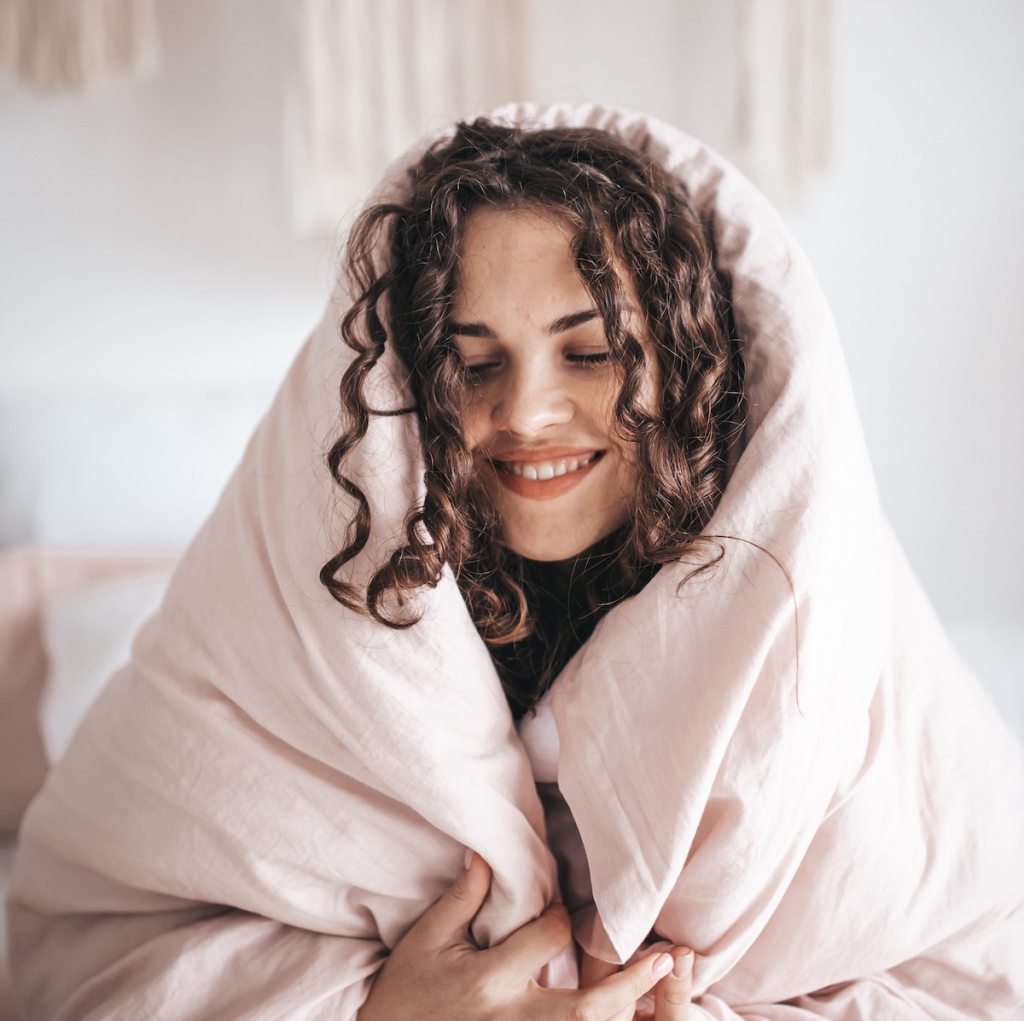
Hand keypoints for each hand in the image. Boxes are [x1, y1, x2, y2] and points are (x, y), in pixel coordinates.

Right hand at [356, 851, 678, 1019]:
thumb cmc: (403, 994)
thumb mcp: (426, 941)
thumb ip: (462, 899)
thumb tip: (486, 854)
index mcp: (490, 981)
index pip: (548, 939)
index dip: (567, 918)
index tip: (572, 912)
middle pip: (586, 1009)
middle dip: (629, 985)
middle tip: (666, 959)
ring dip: (623, 1017)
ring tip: (660, 997)